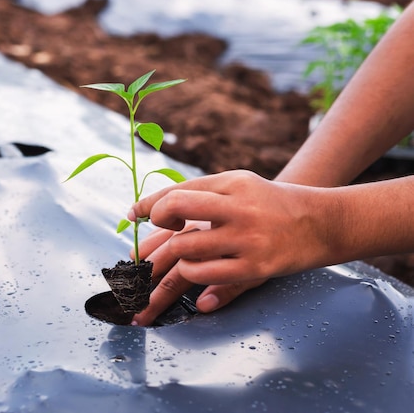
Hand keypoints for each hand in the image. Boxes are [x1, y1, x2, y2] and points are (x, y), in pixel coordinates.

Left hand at [128, 170, 336, 324]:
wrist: (322, 222)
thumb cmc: (271, 204)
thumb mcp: (240, 186)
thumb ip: (202, 195)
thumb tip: (159, 214)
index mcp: (231, 183)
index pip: (178, 190)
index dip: (150, 204)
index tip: (134, 214)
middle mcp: (237, 207)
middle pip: (176, 210)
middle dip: (156, 222)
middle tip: (150, 242)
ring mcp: (246, 237)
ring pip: (186, 247)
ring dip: (170, 258)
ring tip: (169, 262)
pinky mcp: (254, 266)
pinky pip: (205, 274)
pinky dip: (190, 275)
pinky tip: (191, 273)